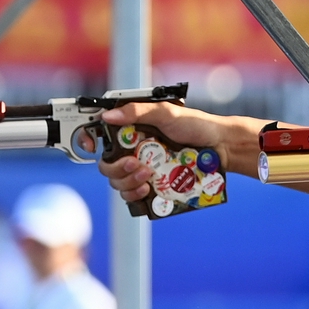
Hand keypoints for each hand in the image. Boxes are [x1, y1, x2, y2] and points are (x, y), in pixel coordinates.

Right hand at [97, 102, 257, 201]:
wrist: (222, 147)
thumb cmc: (196, 126)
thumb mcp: (167, 113)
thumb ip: (137, 112)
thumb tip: (107, 116)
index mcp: (131, 131)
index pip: (98, 137)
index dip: (86, 141)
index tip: (90, 146)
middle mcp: (133, 151)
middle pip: (106, 166)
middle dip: (116, 168)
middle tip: (136, 164)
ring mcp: (143, 170)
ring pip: (118, 183)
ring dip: (126, 182)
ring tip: (146, 177)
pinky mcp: (155, 186)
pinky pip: (134, 196)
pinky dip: (135, 195)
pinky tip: (146, 190)